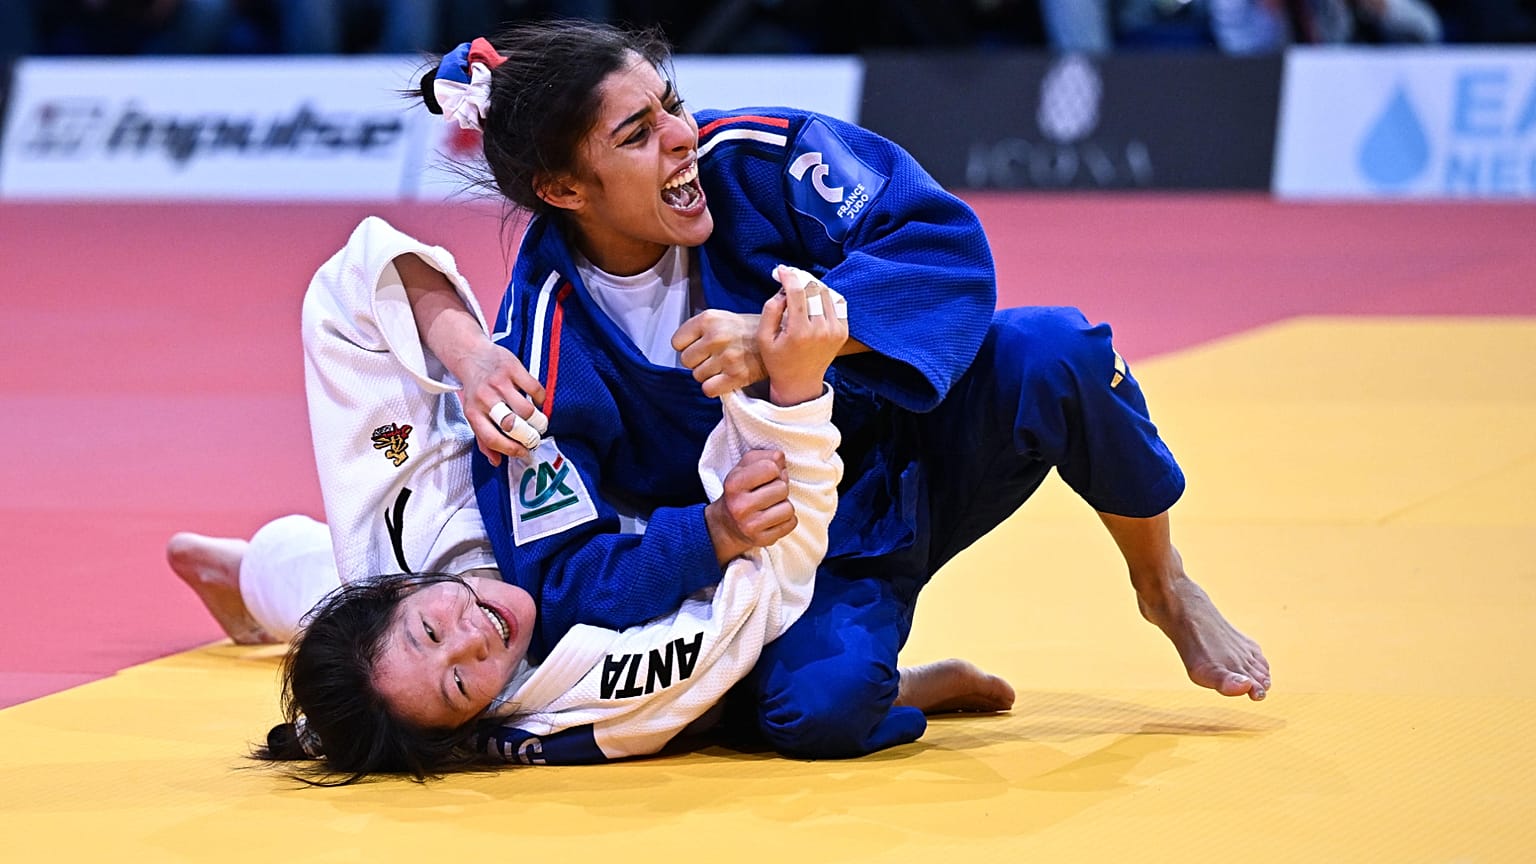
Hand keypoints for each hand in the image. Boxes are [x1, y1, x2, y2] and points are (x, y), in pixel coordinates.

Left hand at [393, 253, 548, 466]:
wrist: (472, 356)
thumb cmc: (476, 390)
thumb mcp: (473, 414)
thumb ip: (484, 439)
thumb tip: (497, 462)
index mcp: (473, 413)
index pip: (492, 438)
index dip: (511, 449)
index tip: (524, 453)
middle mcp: (485, 398)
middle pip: (511, 425)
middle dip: (528, 436)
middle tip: (536, 438)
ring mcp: (499, 382)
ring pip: (526, 410)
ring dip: (538, 420)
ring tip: (539, 422)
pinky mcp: (513, 368)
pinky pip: (535, 389)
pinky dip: (541, 400)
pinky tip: (537, 402)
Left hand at [672, 310, 766, 397]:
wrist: (780, 338)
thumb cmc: (751, 329)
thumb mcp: (723, 317)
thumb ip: (701, 328)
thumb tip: (682, 344)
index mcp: (709, 319)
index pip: (677, 342)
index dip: (686, 346)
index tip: (698, 346)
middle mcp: (716, 337)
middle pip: (686, 360)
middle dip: (697, 361)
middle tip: (712, 357)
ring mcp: (726, 358)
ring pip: (697, 376)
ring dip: (708, 374)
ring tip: (722, 366)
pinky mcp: (736, 376)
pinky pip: (708, 389)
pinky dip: (714, 387)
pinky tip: (724, 379)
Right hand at [704, 449, 797, 562]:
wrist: (726, 525)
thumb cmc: (739, 491)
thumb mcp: (744, 468)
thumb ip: (763, 456)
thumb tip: (781, 458)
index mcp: (734, 484)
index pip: (771, 467)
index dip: (773, 470)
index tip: (765, 477)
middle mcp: (740, 506)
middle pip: (782, 488)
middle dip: (779, 488)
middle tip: (767, 493)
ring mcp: (751, 526)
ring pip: (789, 508)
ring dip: (783, 505)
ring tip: (770, 506)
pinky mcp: (762, 540)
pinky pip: (791, 523)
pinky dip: (786, 519)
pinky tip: (773, 518)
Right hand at [758, 265, 848, 405]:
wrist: (800, 383)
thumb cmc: (778, 361)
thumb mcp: (764, 338)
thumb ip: (770, 310)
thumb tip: (783, 289)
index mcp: (800, 332)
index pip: (797, 292)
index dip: (788, 276)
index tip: (780, 269)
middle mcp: (821, 330)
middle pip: (814, 289)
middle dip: (800, 278)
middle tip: (789, 276)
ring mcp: (835, 331)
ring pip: (827, 293)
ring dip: (813, 286)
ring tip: (800, 288)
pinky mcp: (843, 332)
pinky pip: (838, 304)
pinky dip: (826, 296)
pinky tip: (814, 299)